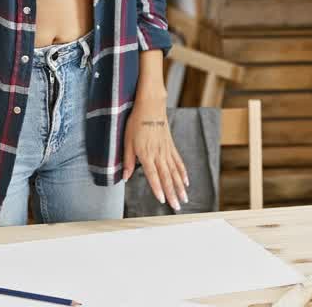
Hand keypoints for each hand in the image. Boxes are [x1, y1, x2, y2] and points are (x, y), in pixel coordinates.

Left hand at [123, 95, 188, 209]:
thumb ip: (128, 160)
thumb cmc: (136, 122)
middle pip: (167, 177)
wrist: (151, 105)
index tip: (162, 200)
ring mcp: (167, 150)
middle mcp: (159, 154)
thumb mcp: (127, 140)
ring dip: (180, 187)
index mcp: (146, 154)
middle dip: (172, 193)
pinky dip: (183, 172)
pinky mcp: (171, 146)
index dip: (157, 188)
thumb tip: (125, 177)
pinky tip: (186, 182)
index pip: (153, 175)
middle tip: (177, 207)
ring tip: (184, 199)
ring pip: (175, 172)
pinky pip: (179, 161)